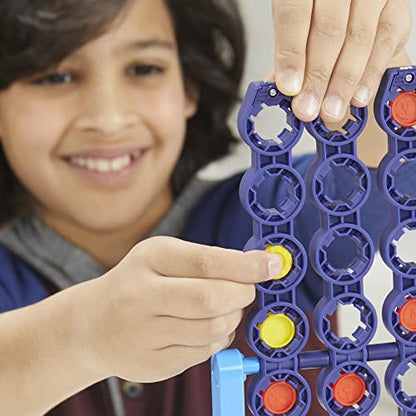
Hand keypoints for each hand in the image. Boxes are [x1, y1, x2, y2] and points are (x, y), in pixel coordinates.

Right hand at [86, 236, 281, 381]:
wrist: (94, 324)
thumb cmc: (138, 283)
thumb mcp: (164, 257)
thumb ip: (208, 260)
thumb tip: (259, 266)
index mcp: (149, 259)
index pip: (206, 262)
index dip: (245, 266)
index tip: (271, 265)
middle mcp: (141, 295)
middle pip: (212, 299)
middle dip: (242, 294)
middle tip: (246, 289)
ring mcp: (144, 334)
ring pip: (213, 329)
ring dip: (231, 317)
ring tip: (224, 308)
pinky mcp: (152, 364)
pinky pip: (204, 353)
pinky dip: (217, 338)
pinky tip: (205, 327)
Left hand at [270, 0, 411, 123]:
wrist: (347, 1)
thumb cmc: (315, 11)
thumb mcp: (294, 20)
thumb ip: (289, 48)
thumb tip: (283, 88)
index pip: (294, 14)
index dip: (291, 54)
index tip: (289, 88)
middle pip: (328, 31)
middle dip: (317, 78)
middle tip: (308, 109)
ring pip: (358, 39)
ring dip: (343, 82)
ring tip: (331, 110)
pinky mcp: (396, 6)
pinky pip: (385, 42)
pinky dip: (370, 74)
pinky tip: (357, 96)